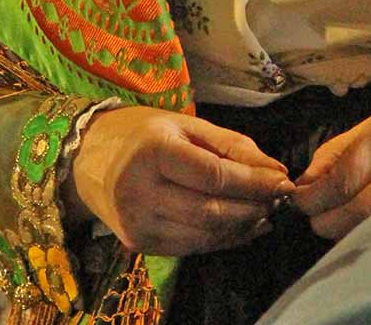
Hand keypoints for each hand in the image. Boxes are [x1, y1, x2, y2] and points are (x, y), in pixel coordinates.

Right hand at [68, 106, 293, 255]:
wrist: (85, 159)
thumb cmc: (140, 132)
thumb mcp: (184, 124)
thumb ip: (230, 146)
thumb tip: (274, 170)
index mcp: (154, 151)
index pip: (215, 176)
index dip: (254, 183)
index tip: (284, 181)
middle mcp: (141, 191)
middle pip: (212, 212)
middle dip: (253, 208)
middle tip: (280, 199)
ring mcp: (138, 223)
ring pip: (204, 236)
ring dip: (242, 228)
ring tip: (265, 213)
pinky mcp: (138, 244)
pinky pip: (190, 247)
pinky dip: (221, 240)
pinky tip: (241, 227)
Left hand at [291, 92, 370, 241]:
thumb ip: (340, 149)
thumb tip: (306, 180)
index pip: (341, 179)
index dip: (313, 196)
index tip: (298, 201)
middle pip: (353, 213)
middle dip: (324, 219)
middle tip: (315, 214)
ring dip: (346, 230)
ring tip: (339, 219)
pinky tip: (368, 227)